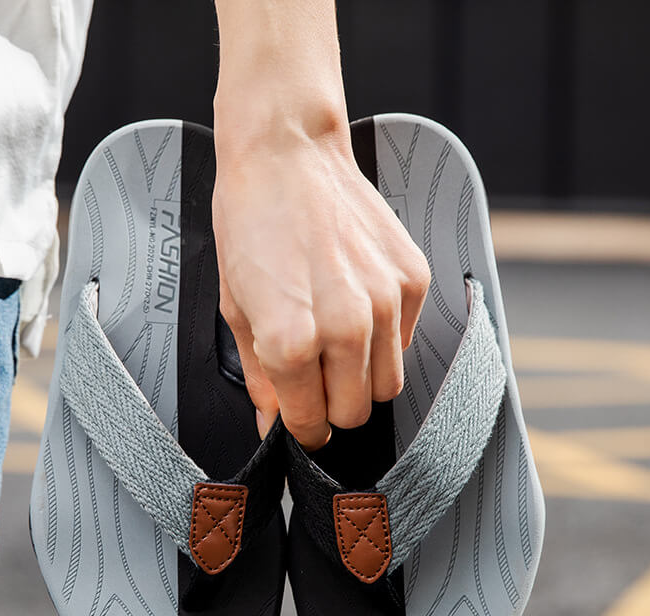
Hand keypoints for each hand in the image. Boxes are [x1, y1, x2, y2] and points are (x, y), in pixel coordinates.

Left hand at [213, 115, 429, 449]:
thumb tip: (272, 421)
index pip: (311, 423)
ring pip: (388, 385)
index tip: (300, 420)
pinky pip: (406, 341)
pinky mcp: (413, 279)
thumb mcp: (236, 307)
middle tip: (314, 378)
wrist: (287, 154)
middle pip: (355, 413)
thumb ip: (259, 377)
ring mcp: (386, 302)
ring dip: (360, 378)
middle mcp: (346, 327)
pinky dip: (384, 339)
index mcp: (292, 340)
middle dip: (331, 406)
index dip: (302, 428)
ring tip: (334, 343)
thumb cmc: (251, 224)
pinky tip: (356, 306)